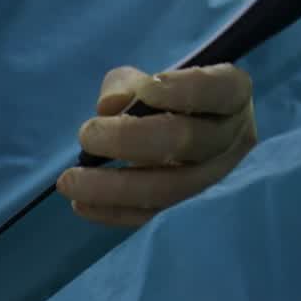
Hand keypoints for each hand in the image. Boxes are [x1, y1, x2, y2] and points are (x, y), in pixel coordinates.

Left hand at [57, 63, 256, 227]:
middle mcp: (230, 141)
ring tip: (69, 180)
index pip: (218, 90)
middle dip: (128, 138)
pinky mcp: (186, 213)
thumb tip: (109, 105)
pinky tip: (80, 204)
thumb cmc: (166, 103)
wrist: (179, 139)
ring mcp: (211, 181)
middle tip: (86, 135)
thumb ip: (128, 86)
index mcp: (232, 97)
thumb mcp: (149, 83)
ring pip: (167, 188)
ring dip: (112, 186)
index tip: (145, 89)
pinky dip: (111, 212)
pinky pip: (150, 217)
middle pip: (185, 141)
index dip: (183, 89)